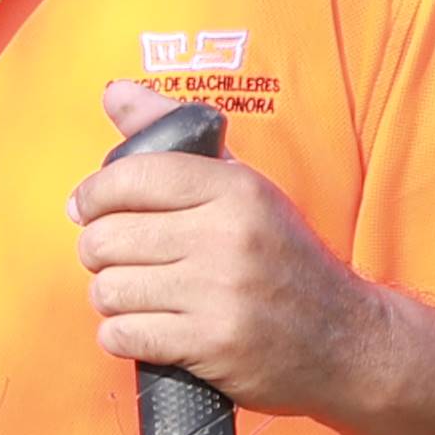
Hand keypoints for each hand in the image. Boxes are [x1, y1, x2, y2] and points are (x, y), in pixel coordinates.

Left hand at [76, 79, 383, 412]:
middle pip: (105, 239)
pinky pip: (121, 335)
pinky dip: (125, 336)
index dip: (93, 196)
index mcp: (235, 189)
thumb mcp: (241, 185)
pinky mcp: (211, 343)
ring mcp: (220, 292)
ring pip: (107, 290)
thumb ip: (174, 136)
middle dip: (101, 253)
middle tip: (126, 259)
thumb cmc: (280, 256)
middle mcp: (228, 235)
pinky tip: (155, 328)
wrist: (345, 338)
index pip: (129, 177)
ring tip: (147, 295)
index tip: (89, 209)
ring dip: (114, 298)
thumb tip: (115, 90)